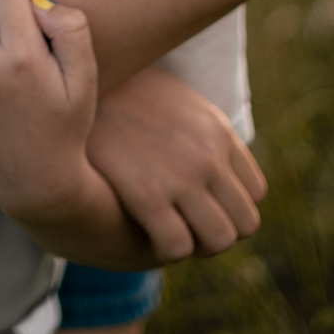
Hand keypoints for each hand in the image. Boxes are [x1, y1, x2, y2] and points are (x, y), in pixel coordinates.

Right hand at [85, 65, 265, 261]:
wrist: (78, 84)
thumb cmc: (122, 92)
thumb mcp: (176, 100)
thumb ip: (202, 132)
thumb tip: (213, 163)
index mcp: (218, 131)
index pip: (255, 194)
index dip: (231, 209)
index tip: (205, 209)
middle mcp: (208, 155)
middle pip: (244, 224)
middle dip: (219, 233)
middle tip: (188, 228)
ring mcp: (181, 176)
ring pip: (218, 240)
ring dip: (196, 245)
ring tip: (168, 233)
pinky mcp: (146, 194)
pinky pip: (178, 246)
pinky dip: (166, 249)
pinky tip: (144, 233)